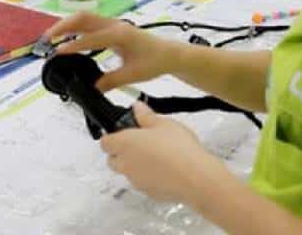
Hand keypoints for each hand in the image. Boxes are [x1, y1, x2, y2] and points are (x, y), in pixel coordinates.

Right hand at [44, 13, 179, 90]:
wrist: (170, 54)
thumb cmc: (154, 62)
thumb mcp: (133, 75)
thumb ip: (111, 81)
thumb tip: (92, 88)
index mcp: (120, 35)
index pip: (92, 38)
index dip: (74, 45)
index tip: (59, 52)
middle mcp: (114, 25)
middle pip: (83, 18)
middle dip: (63, 26)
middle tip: (48, 38)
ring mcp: (112, 24)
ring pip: (84, 17)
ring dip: (67, 24)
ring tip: (51, 36)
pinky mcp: (111, 27)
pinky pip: (89, 22)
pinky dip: (74, 26)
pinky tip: (66, 36)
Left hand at [101, 102, 231, 203]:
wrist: (196, 178)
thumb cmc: (177, 147)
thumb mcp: (163, 123)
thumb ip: (146, 115)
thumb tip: (137, 108)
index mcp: (123, 144)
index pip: (105, 142)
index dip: (111, 136)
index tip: (122, 131)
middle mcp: (125, 164)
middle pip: (113, 160)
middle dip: (121, 153)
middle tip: (138, 143)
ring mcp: (137, 181)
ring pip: (128, 173)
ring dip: (136, 166)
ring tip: (156, 156)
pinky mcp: (151, 194)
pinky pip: (144, 184)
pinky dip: (150, 178)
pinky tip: (167, 171)